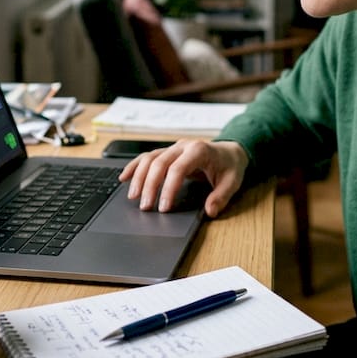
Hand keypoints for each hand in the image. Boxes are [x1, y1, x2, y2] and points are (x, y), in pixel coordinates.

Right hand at [119, 139, 248, 217]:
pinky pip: (147, 157)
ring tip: (133, 197)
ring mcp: (173, 148)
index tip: (163, 208)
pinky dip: (134, 166)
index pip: (178, 169)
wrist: (230, 151)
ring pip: (149, 158)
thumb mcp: (232, 182)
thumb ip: (221, 197)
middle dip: (150, 186)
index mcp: (199, 150)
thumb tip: (210, 211)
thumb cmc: (229, 166)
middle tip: (145, 207)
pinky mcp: (167, 152)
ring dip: (139, 177)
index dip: (168, 188)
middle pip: (159, 163)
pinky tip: (124, 177)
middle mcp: (183, 146)